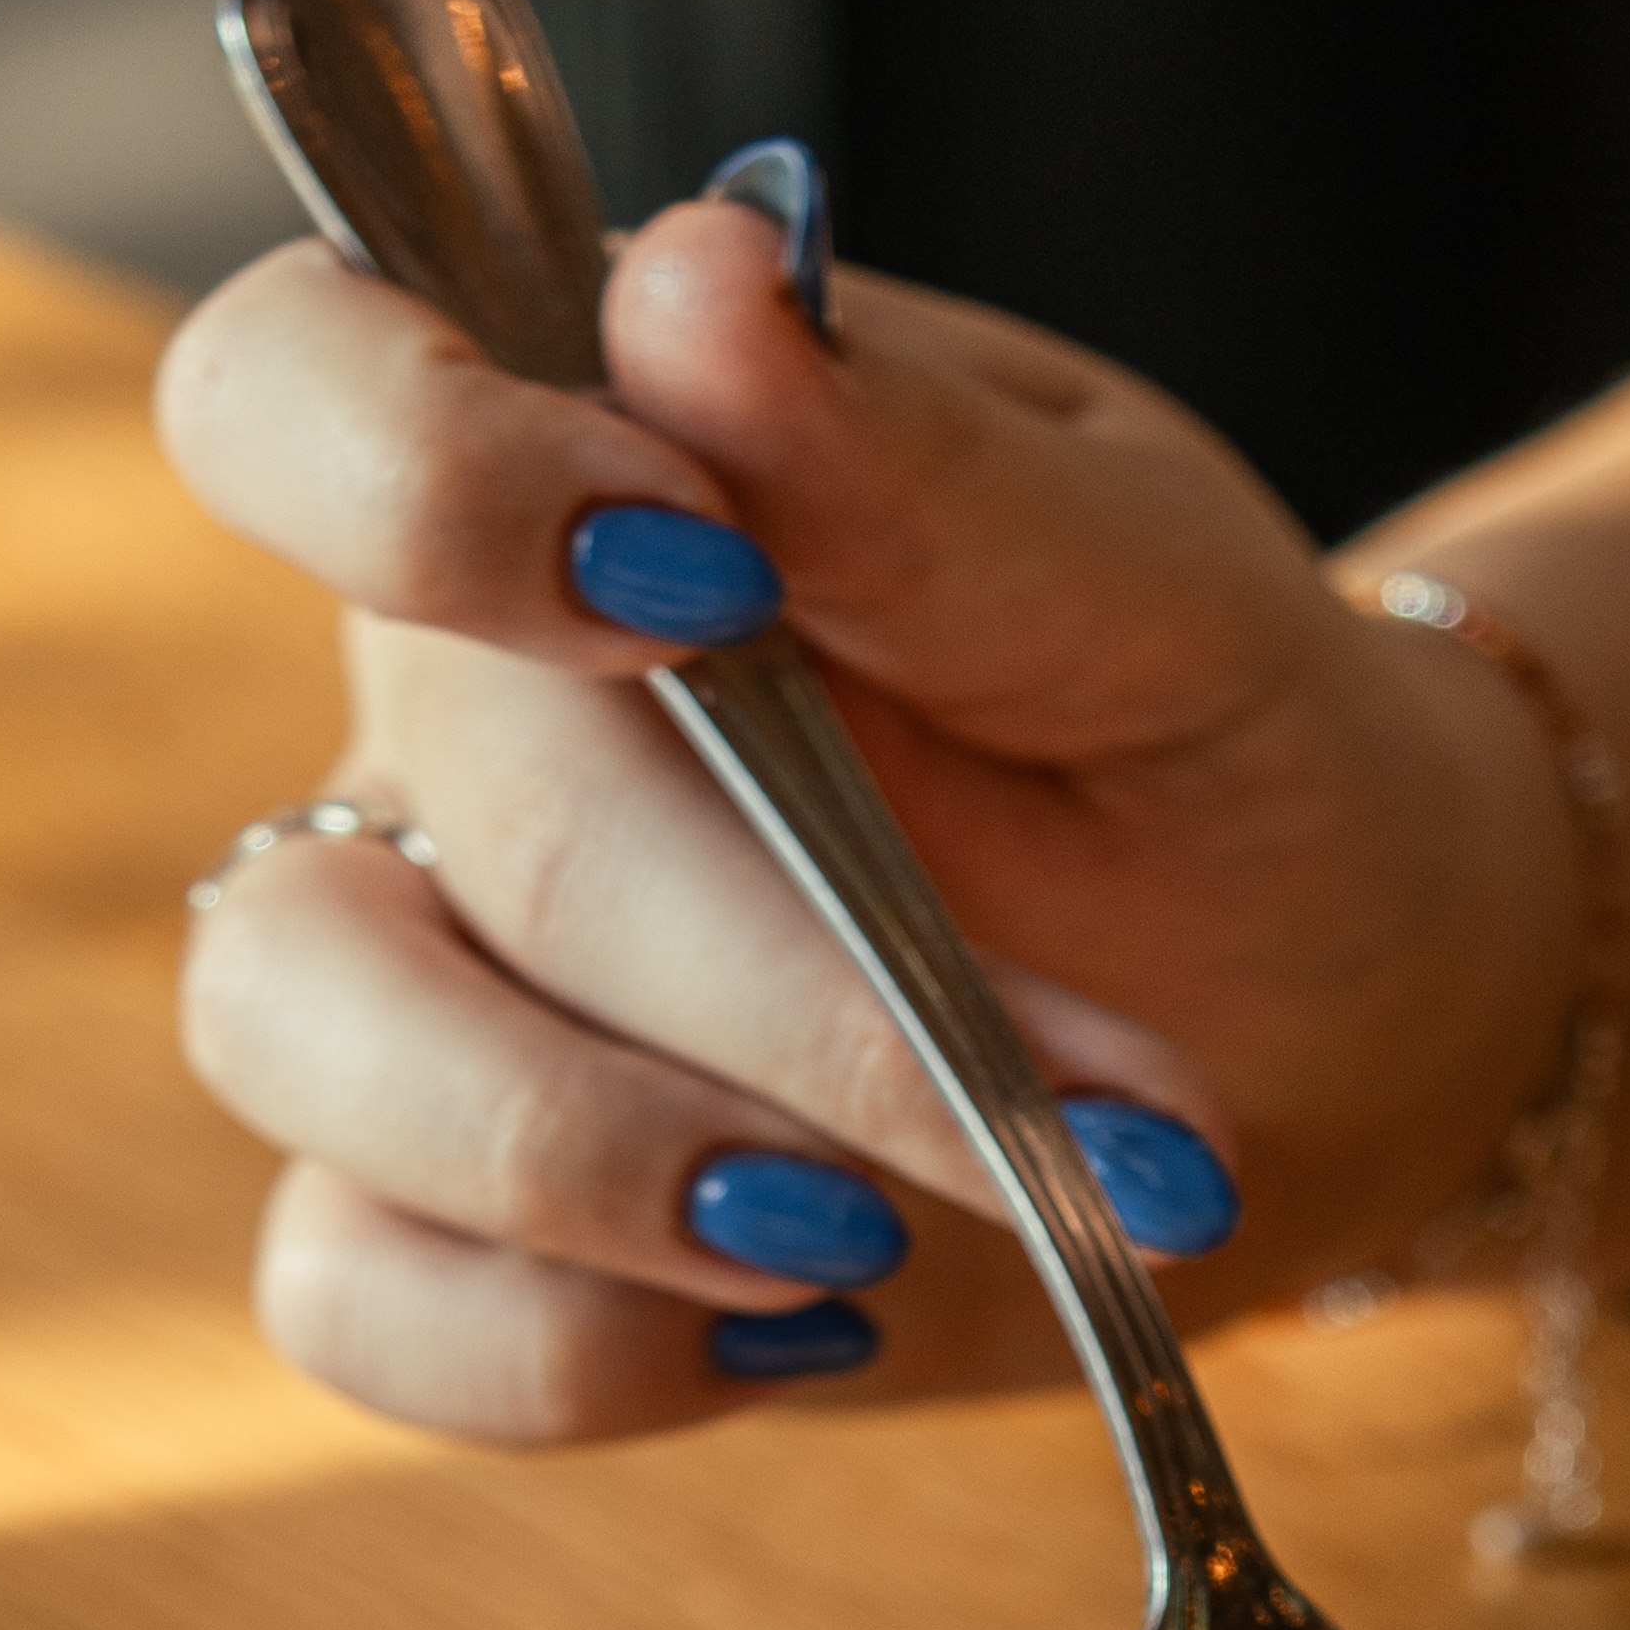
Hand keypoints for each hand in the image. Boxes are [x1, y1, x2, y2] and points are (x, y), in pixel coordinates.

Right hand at [155, 187, 1578, 1439]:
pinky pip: (358, 1295)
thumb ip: (926, 465)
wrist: (1331, 1017)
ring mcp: (432, 967)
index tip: (688, 579)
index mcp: (577, 470)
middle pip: (459, 821)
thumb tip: (701, 285)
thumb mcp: (1158, 592)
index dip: (417, 481)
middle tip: (1097, 1097)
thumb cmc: (1224, 748)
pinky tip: (804, 1326)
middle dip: (791, 984)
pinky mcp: (475, 1219)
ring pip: (300, 1040)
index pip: (299, 390)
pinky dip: (560, 1345)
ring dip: (610, 1162)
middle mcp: (453, 713)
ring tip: (881, 1226)